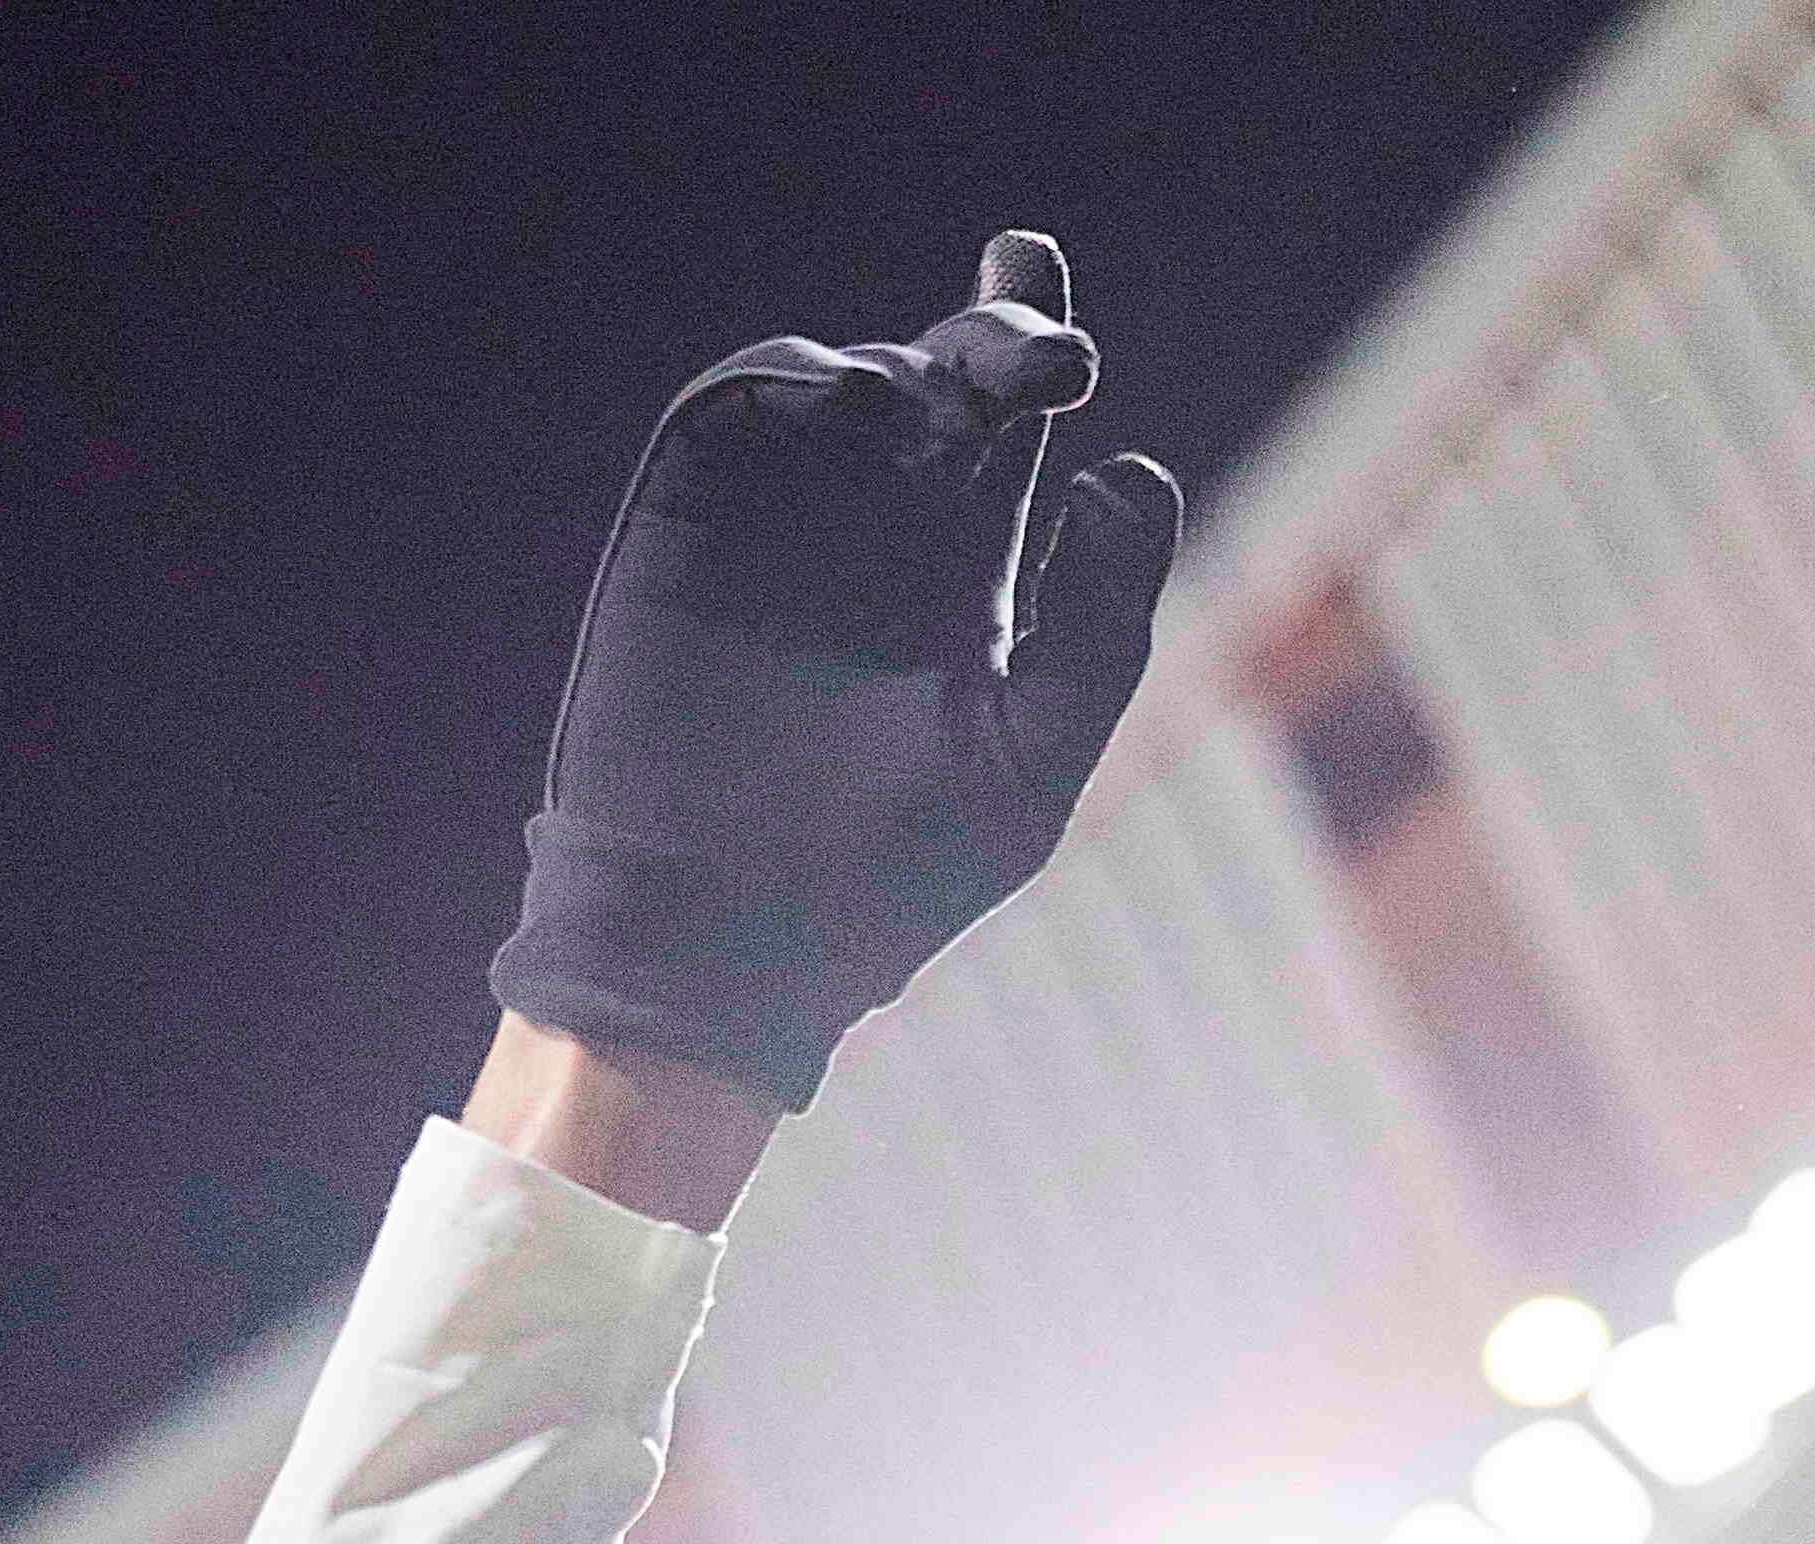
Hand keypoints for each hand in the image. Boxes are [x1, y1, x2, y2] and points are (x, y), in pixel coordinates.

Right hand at [492, 230, 1183, 1113]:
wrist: (728, 938)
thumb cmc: (892, 876)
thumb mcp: (1033, 755)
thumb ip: (1103, 621)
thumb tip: (1128, 470)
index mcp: (967, 562)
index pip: (1012, 417)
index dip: (1037, 336)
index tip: (1073, 340)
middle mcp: (879, 517)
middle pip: (946, 369)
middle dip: (998, 334)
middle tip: (1047, 357)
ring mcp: (780, 506)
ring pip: (844, 373)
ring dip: (904, 369)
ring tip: (954, 409)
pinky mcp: (686, 509)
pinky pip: (737, 405)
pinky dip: (791, 383)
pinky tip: (858, 402)